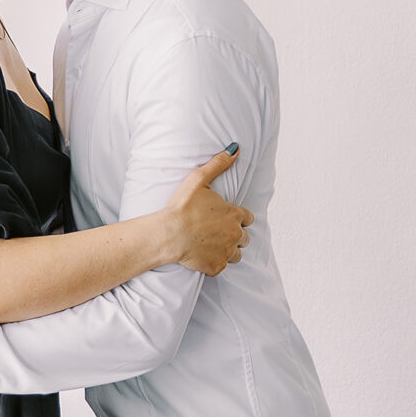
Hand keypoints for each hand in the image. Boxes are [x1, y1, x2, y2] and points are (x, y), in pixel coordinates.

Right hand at [161, 148, 252, 275]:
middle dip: (234, 235)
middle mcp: (235, 235)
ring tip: (211, 245)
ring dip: (228, 250)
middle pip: (244, 237)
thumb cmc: (182, 207)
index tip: (225, 218)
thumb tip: (235, 149)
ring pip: (236, 254)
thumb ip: (219, 164)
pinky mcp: (216, 266)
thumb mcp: (199, 179)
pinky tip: (202, 256)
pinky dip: (214, 263)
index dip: (238, 218)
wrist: (168, 234)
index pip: (247, 218)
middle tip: (217, 232)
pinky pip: (221, 266)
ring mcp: (226, 252)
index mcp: (234, 215)